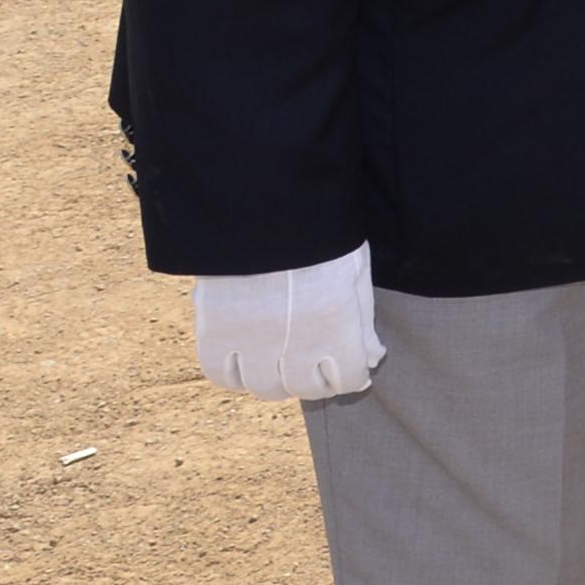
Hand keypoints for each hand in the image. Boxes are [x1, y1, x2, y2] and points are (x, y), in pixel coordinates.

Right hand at [191, 241, 382, 401]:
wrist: (262, 196)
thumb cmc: (316, 228)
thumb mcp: (354, 267)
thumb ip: (362, 318)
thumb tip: (371, 358)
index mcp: (335, 320)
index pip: (347, 378)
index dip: (352, 376)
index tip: (351, 368)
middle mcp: (293, 339)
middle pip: (304, 388)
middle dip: (315, 380)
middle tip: (314, 365)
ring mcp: (250, 337)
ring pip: (265, 388)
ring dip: (277, 380)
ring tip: (280, 361)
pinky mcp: (213, 328)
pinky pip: (221, 373)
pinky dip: (236, 373)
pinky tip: (247, 360)